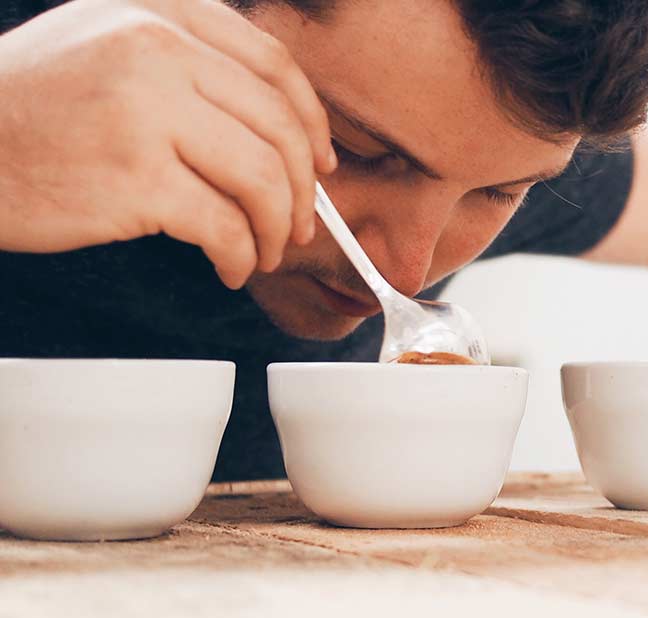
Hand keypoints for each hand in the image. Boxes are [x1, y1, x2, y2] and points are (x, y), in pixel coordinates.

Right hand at [0, 0, 336, 287]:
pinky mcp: (136, 177)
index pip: (273, 64)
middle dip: (303, 189)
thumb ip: (185, 60)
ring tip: (263, 252)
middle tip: (297, 225)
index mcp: (158, 8)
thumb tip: (280, 127)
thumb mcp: (105, 44)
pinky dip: (241, 256)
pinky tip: (231, 267)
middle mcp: (157, 47)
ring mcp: (146, 110)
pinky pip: (225, 226)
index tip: (322, 164)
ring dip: (276, 228)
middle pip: (279, 126)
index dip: (311, 123)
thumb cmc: (33, 107)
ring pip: (263, 177)